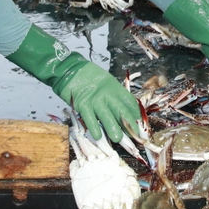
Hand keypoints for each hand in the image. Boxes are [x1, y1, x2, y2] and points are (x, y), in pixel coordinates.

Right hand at [5, 25, 139, 142]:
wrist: (69, 70)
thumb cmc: (89, 77)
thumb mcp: (106, 82)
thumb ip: (115, 95)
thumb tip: (126, 111)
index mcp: (115, 87)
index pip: (129, 102)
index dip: (135, 114)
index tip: (138, 123)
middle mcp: (107, 94)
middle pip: (121, 111)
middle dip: (129, 125)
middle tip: (134, 136)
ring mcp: (95, 100)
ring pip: (107, 118)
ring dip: (113, 130)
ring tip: (118, 139)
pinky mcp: (82, 105)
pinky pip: (90, 119)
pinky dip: (94, 128)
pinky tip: (98, 136)